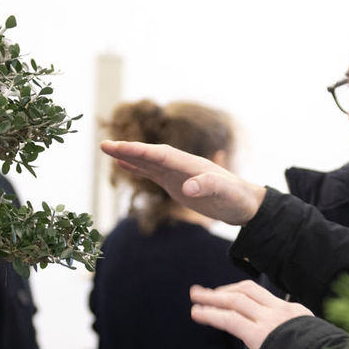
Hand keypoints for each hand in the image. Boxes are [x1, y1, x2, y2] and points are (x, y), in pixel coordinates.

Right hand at [100, 140, 265, 225]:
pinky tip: (124, 164)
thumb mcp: (223, 193)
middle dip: (127, 150)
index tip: (119, 148)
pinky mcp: (176, 183)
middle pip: (149, 154)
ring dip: (129, 156)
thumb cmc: (236, 198)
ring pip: (148, 161)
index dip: (139, 151)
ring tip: (107, 150)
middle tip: (103, 144)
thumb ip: (206, 187)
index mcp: (190, 164)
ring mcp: (177, 173)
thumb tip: (187, 188)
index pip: (159, 155)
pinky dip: (137, 167)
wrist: (244, 204)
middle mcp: (181, 165)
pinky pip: (152, 172)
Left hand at [191, 281, 312, 348]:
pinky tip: (197, 313)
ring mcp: (271, 320)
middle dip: (223, 290)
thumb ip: (297, 343)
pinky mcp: (259, 333)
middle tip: (203, 292)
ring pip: (236, 301)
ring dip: (212, 298)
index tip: (227, 296)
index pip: (264, 297)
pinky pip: (230, 319)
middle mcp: (282, 311)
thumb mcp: (314, 346)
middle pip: (247, 291)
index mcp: (296, 313)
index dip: (241, 294)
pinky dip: (211, 315)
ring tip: (195, 297)